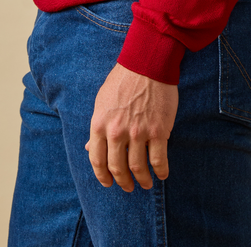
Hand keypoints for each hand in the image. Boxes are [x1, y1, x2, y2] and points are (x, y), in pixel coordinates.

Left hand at [85, 63, 177, 191]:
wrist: (147, 63)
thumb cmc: (122, 80)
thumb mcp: (101, 101)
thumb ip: (97, 126)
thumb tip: (89, 147)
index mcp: (99, 125)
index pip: (97, 161)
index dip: (103, 176)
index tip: (108, 183)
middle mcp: (117, 132)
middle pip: (117, 168)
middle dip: (123, 182)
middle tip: (128, 186)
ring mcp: (138, 133)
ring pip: (138, 168)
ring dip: (142, 180)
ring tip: (145, 183)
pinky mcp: (159, 131)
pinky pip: (158, 160)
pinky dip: (161, 171)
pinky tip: (162, 174)